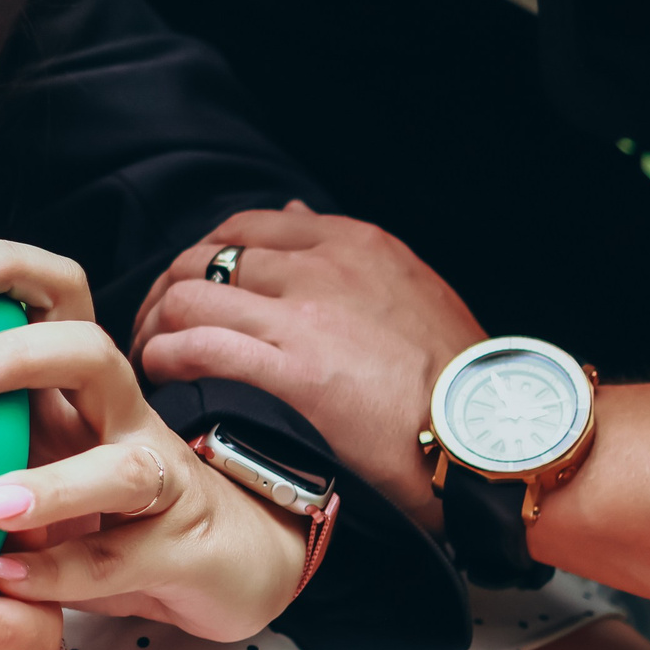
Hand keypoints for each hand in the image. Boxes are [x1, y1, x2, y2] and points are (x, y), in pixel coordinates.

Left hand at [0, 240, 308, 638]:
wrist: (223, 566)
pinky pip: (118, 559)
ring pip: (120, 469)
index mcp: (81, 385)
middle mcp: (123, 419)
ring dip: (51, 486)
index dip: (0, 271)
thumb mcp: (43, 455)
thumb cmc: (114, 506)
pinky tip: (7, 574)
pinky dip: (60, 570)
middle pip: (90, 353)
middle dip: (12, 357)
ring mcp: (159, 483)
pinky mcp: (177, 551)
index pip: (56, 294)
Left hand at [131, 204, 482, 529]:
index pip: (244, 228)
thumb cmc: (455, 376)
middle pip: (202, 258)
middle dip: (165, 294)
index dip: (202, 261)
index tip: (191, 296)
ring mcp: (305, 318)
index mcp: (350, 243)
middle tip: (156, 332)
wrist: (496, 434)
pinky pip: (197, 347)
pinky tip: (162, 377)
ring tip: (152, 360)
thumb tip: (291, 215)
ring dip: (155, 328)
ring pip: (187, 296)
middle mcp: (322, 267)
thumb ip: (344, 251)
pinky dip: (165, 358)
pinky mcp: (294, 373)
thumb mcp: (408, 286)